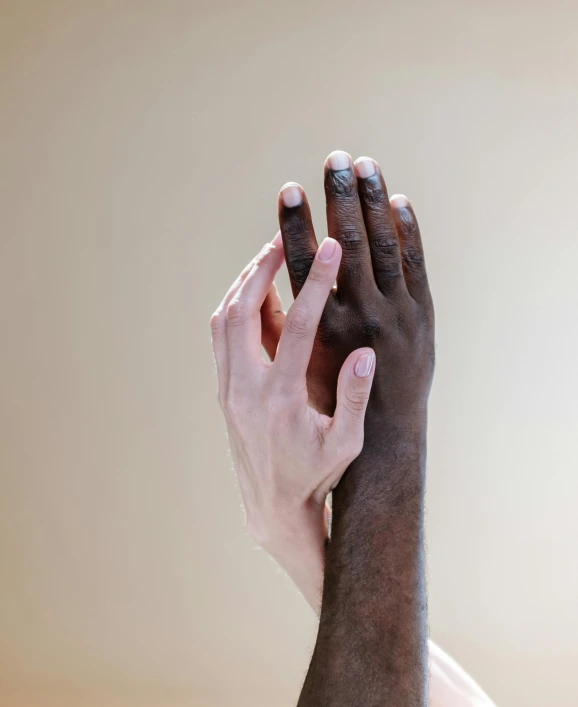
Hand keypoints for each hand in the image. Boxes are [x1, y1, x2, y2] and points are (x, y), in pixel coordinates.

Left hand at [210, 233, 375, 594]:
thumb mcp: (346, 444)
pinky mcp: (222, 389)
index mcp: (282, 399)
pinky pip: (221, 336)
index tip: (331, 248)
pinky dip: (235, 306)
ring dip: (245, 283)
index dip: (315, 284)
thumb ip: (354, 397)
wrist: (272, 506)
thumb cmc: (315, 475)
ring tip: (270, 258)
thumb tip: (366, 350)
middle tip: (286, 238)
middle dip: (264, 268)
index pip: (299, 328)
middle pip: (243, 311)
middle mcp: (245, 389)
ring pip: (224, 319)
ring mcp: (228, 388)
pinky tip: (257, 294)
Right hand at [278, 151, 433, 422]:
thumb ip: (276, 331)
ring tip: (364, 163)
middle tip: (335, 157)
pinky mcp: (420, 315)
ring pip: (384, 246)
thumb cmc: (329, 409)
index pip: (305, 264)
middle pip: (348, 244)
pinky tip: (398, 201)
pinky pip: (415, 262)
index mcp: (324, 330)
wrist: (385, 441)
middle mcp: (361, 316)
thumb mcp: (293, 374)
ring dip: (374, 202)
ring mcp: (396, 313)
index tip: (289, 189)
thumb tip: (259, 286)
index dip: (295, 225)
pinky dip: (408, 229)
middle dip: (339, 197)